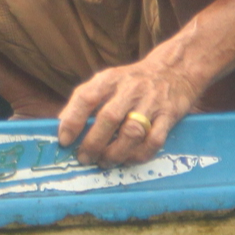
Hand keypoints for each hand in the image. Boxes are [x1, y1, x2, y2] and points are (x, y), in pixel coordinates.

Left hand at [56, 51, 205, 165]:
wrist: (173, 71)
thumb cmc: (131, 82)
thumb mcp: (105, 81)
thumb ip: (84, 99)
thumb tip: (60, 124)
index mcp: (110, 79)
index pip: (86, 97)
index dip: (72, 120)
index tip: (64, 140)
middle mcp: (130, 89)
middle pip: (109, 118)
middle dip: (93, 143)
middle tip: (84, 158)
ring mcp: (151, 103)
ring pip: (132, 132)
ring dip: (115, 152)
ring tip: (104, 162)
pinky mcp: (169, 116)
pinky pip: (154, 141)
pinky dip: (138, 155)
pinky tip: (127, 160)